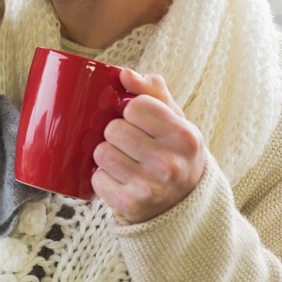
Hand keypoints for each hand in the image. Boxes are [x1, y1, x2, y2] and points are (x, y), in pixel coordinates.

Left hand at [92, 69, 205, 223]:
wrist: (183, 207)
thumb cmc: (173, 154)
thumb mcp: (174, 121)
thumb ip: (153, 92)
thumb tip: (125, 73)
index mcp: (184, 136)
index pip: (135, 106)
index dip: (130, 111)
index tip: (139, 122)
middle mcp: (170, 163)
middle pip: (113, 129)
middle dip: (115, 135)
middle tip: (131, 146)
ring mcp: (151, 187)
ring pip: (101, 153)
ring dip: (107, 156)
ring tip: (125, 163)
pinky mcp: (130, 206)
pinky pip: (96, 179)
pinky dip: (103, 179)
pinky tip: (121, 182)